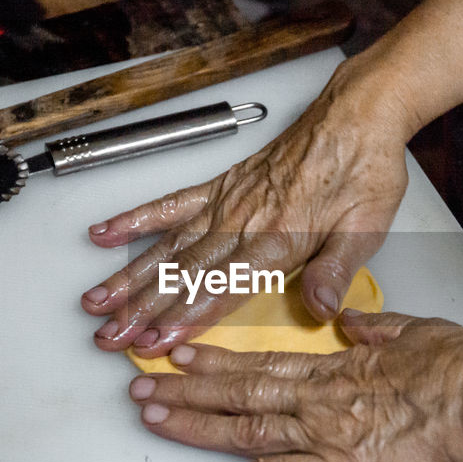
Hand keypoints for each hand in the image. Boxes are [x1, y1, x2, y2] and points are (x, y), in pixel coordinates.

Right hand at [81, 58, 415, 356]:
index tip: (154, 344)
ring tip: (96, 302)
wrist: (357, 116)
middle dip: (143, 310)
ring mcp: (227, 202)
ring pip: (169, 246)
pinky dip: (136, 219)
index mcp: (278, 240)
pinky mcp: (222, 185)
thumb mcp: (366, 228)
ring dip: (130, 276)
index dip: (184, 320)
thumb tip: (320, 309)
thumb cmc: (364, 171)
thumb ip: (335, 271)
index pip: (221, 290)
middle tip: (109, 337)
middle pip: (183, 274)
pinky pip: (171, 204)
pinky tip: (106, 234)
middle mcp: (244, 222)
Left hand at [126, 310, 462, 461]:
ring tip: (150, 418)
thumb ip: (376, 328)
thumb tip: (350, 321)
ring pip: (241, 429)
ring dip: (191, 424)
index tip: (183, 352)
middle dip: (185, 389)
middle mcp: (316, 398)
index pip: (261, 360)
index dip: (216, 358)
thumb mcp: (414, 332)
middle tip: (142, 385)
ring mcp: (321, 434)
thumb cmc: (460, 369)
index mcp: (335, 366)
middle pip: (238, 392)